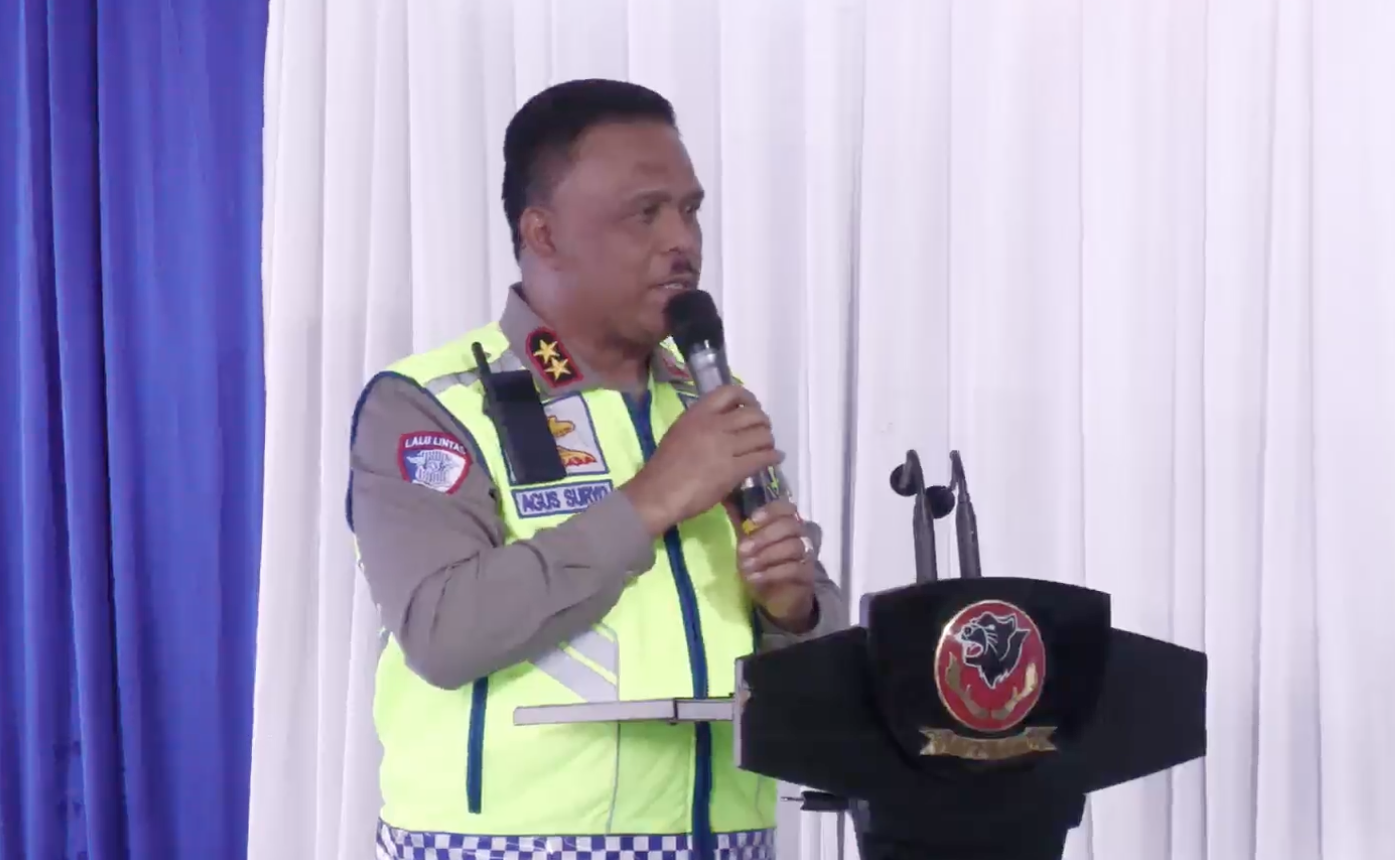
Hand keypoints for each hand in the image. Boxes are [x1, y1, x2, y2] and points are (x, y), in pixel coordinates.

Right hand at [621, 385, 781, 535]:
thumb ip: (702, 423)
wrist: (659, 493)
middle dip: (762, 422)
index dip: (747, 397)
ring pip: (761, 435)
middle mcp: (714, 425)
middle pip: (752, 414)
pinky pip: (762, 457)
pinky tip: (775, 458)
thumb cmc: (664, 466)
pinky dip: (773, 456)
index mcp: (698, 413)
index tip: (751, 406)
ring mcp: (725, 447)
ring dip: (769, 440)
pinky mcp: (734, 469)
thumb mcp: (680, 432)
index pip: (730, 392)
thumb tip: (724, 423)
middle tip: (763, 430)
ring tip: (768, 446)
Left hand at [733, 499, 815, 631]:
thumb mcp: (749, 547)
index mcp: (787, 523)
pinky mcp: (807, 576)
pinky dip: (772, 573)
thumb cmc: (761, 566)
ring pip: (793, 546)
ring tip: (746, 566)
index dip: (770, 512)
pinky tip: (755, 577)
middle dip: (764, 536)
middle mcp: (801, 536)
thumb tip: (727, 504)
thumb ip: (744, 529)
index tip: (750, 522)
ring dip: (766, 556)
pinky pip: (794, 569)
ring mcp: (806, 555)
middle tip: (743, 550)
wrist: (775, 598)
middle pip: (790, 526)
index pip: (787, 508)